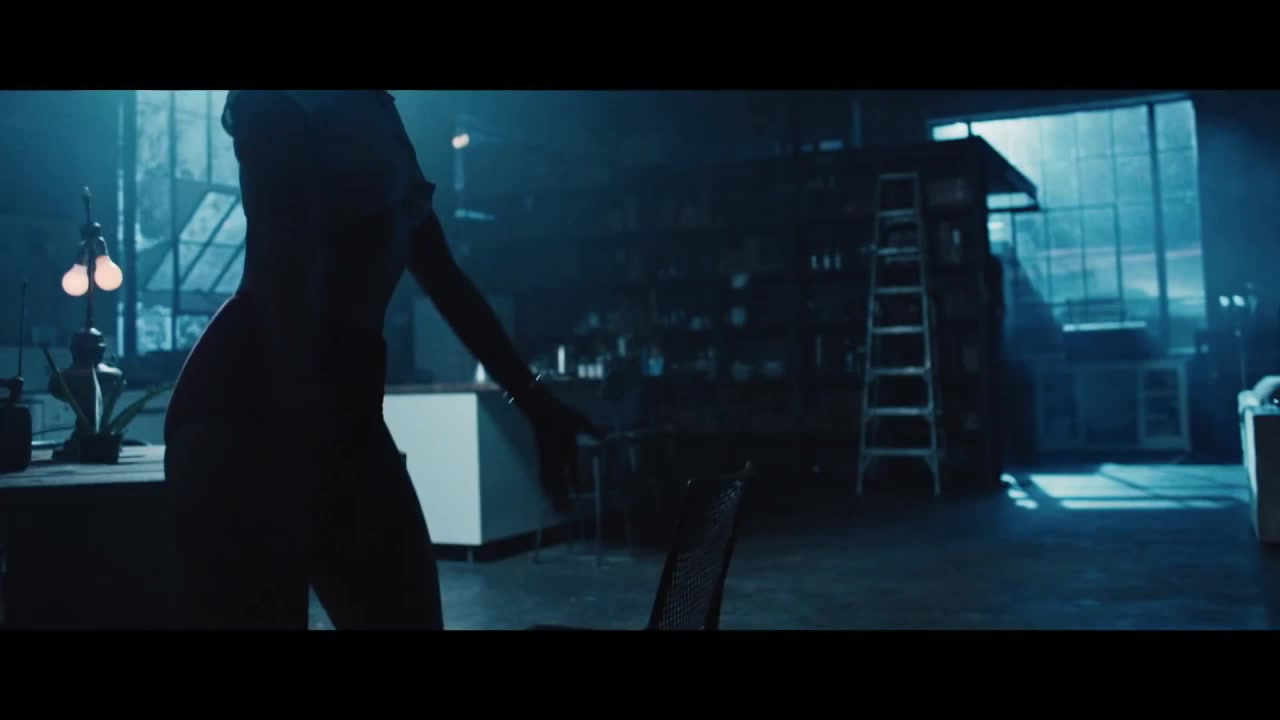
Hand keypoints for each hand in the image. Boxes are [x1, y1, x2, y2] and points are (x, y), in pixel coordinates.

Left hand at [526, 395, 600, 513]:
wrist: (548, 410)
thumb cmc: (564, 414)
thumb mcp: (582, 422)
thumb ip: (591, 430)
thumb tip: (603, 437)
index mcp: (569, 452)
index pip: (572, 472)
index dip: (575, 483)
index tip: (579, 494)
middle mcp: (559, 459)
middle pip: (562, 482)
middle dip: (564, 496)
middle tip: (567, 511)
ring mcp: (550, 459)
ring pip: (554, 481)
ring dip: (556, 494)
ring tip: (559, 509)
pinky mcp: (543, 456)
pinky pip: (544, 473)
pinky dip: (545, 483)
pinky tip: (546, 494)